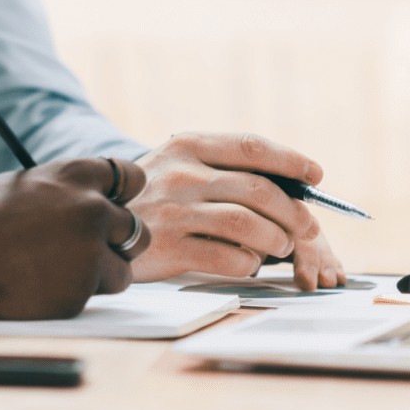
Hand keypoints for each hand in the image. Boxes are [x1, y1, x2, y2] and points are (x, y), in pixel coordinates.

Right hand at [0, 157, 149, 319]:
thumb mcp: (24, 186)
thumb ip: (63, 190)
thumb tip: (89, 197)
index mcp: (74, 175)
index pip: (131, 177)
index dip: (122, 195)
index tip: (114, 206)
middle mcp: (91, 209)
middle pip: (137, 228)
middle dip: (118, 241)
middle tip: (89, 249)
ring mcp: (90, 252)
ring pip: (124, 268)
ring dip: (102, 272)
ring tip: (60, 271)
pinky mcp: (83, 290)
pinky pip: (97, 294)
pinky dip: (78, 294)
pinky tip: (43, 286)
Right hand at [129, 132, 345, 287]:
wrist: (94, 222)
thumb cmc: (147, 196)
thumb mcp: (172, 164)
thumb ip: (218, 166)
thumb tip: (289, 184)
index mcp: (186, 147)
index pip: (251, 146)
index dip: (291, 160)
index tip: (315, 174)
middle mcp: (181, 175)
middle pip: (259, 190)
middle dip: (295, 211)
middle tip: (307, 227)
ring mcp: (174, 212)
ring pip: (250, 225)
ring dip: (277, 240)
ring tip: (279, 247)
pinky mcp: (170, 249)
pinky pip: (232, 259)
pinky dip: (250, 263)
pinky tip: (247, 261)